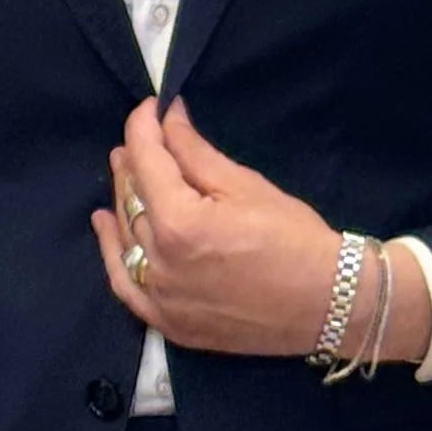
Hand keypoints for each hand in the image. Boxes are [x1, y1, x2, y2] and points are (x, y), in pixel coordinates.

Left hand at [91, 100, 429, 362]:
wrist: (325, 304)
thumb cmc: (294, 239)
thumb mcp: (245, 185)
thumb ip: (194, 152)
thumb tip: (167, 118)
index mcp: (179, 222)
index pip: (145, 159)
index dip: (142, 125)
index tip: (150, 107)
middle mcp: (159, 262)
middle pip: (131, 197)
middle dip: (134, 160)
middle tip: (142, 139)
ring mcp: (161, 298)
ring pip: (126, 236)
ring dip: (123, 199)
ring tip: (126, 173)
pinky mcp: (169, 323)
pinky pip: (125, 285)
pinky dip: (113, 253)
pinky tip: (106, 225)